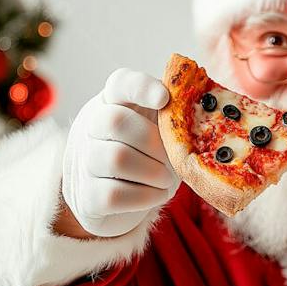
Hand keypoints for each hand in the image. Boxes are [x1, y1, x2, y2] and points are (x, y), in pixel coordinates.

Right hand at [58, 69, 178, 237]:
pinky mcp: (86, 197)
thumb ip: (172, 116)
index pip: (121, 83)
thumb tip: (203, 111)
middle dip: (153, 142)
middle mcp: (90, 127)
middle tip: (171, 159)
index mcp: (113, 103)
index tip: (164, 99)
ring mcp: (83, 161)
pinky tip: (155, 194)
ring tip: (165, 179)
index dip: (142, 87)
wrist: (116, 202)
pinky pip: (114, 194)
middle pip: (116, 121)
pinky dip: (145, 196)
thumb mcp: (159, 130)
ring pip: (116, 158)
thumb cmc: (146, 157)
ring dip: (152, 172)